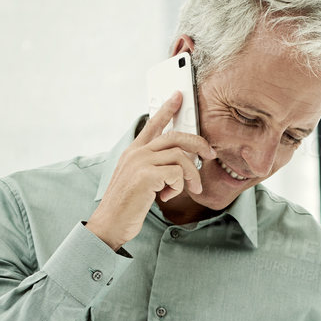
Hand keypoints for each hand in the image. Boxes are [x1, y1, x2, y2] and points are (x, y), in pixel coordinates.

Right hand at [85, 91, 212, 251]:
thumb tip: (181, 160)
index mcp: (133, 151)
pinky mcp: (146, 175)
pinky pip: (176, 173)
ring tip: (191, 188)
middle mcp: (136, 152)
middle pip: (175, 136)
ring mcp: (140, 162)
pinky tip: (165, 196)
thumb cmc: (127, 205)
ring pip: (180, 156)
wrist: (110, 223)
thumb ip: (154, 166)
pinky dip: (177, 187)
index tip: (178, 96)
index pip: (152, 124)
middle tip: (210, 155)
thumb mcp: (138, 179)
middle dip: (198, 144)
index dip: (167, 109)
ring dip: (191, 174)